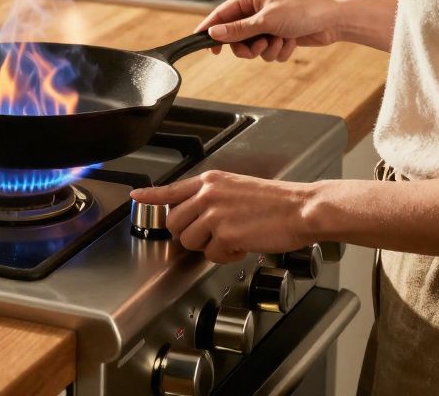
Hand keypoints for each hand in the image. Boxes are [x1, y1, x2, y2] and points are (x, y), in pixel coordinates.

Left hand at [130, 171, 316, 262]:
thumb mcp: (238, 188)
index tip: (136, 196)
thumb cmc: (278, 202)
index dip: (150, 195)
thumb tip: (196, 213)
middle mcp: (208, 195)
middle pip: (174, 222)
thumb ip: (213, 197)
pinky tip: (242, 247)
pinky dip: (226, 257)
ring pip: (189, 241)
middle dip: (190, 234)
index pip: (171, 189)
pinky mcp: (224, 234)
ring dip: (208, 247)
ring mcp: (214, 214)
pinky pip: (211, 256)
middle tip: (212, 235)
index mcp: (211, 181)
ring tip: (232, 239)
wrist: (302, 209)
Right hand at [195, 0, 342, 60]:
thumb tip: (213, 33)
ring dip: (267, 49)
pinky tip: (291, 42)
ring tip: (280, 41)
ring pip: (253, 47)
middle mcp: (257, 10)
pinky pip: (269, 51)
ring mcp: (268, 24)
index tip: (202, 44)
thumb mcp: (266, 21)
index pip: (221, 14)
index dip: (210, 29)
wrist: (334, 20)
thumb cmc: (303, 10)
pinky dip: (279, 51)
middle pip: (236, 36)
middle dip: (247, 46)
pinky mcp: (279, 36)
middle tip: (257, 48)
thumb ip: (238, 29)